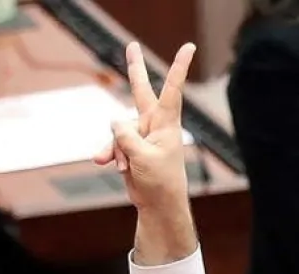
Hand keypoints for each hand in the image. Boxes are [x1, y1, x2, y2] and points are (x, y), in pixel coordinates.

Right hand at [94, 41, 194, 213]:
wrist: (158, 204)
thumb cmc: (161, 181)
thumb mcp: (143, 157)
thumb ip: (126, 136)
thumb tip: (114, 121)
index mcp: (166, 123)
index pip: (172, 89)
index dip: (179, 67)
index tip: (190, 46)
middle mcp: (154, 124)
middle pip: (141, 91)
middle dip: (135, 69)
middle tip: (131, 45)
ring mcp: (140, 135)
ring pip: (118, 131)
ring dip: (115, 149)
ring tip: (124, 166)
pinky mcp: (129, 147)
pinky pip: (112, 144)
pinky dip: (109, 154)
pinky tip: (108, 164)